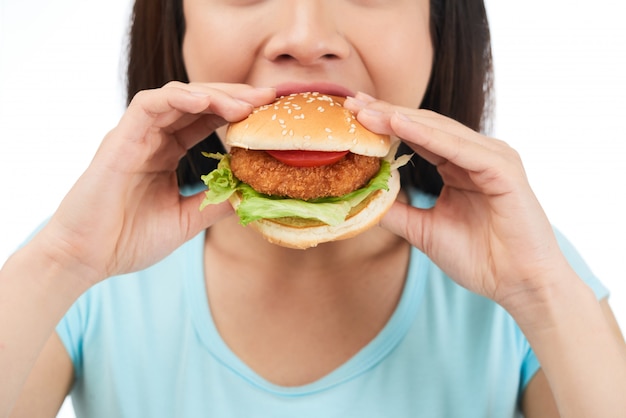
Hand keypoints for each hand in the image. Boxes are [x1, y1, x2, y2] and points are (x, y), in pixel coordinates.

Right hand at [39, 82, 275, 284]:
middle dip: (234, 96)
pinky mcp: (119, 140)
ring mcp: (135, 136)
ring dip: (214, 95)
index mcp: (167, 153)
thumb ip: (216, 202)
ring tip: (246, 103)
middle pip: (197, 102)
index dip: (238, 112)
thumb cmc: (128, 240)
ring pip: (177, 97)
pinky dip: (177, 99)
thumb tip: (251, 191)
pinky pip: (148, 106)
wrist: (86, 259)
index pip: (206, 120)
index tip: (270, 112)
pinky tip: (206, 102)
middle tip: (268, 96)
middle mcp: (152, 138)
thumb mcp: (186, 219)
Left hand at [345, 93, 569, 306]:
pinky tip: (398, 124)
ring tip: (366, 111)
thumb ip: (396, 210)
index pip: (416, 136)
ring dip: (400, 118)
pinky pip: (459, 148)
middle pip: (424, 125)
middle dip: (386, 113)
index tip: (351, 116)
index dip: (384, 124)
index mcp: (459, 165)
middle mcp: (476, 155)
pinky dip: (427, 135)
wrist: (519, 285)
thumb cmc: (480, 258)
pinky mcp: (504, 169)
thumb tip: (362, 198)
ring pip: (438, 130)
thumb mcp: (424, 230)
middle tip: (350, 103)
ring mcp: (492, 158)